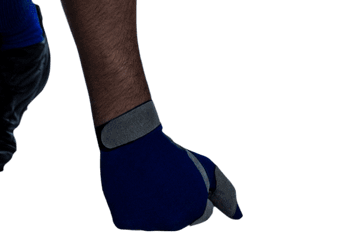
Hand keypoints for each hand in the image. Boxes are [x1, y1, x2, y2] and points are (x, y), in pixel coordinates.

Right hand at [98, 101, 242, 230]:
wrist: (134, 139)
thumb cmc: (171, 153)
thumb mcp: (205, 168)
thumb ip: (226, 193)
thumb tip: (239, 217)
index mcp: (194, 210)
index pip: (201, 214)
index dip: (193, 192)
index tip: (182, 177)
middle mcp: (172, 223)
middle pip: (178, 220)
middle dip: (174, 202)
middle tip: (163, 177)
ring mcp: (147, 224)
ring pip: (156, 222)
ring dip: (154, 206)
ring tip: (148, 180)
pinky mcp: (123, 222)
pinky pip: (133, 220)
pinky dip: (133, 207)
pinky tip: (132, 187)